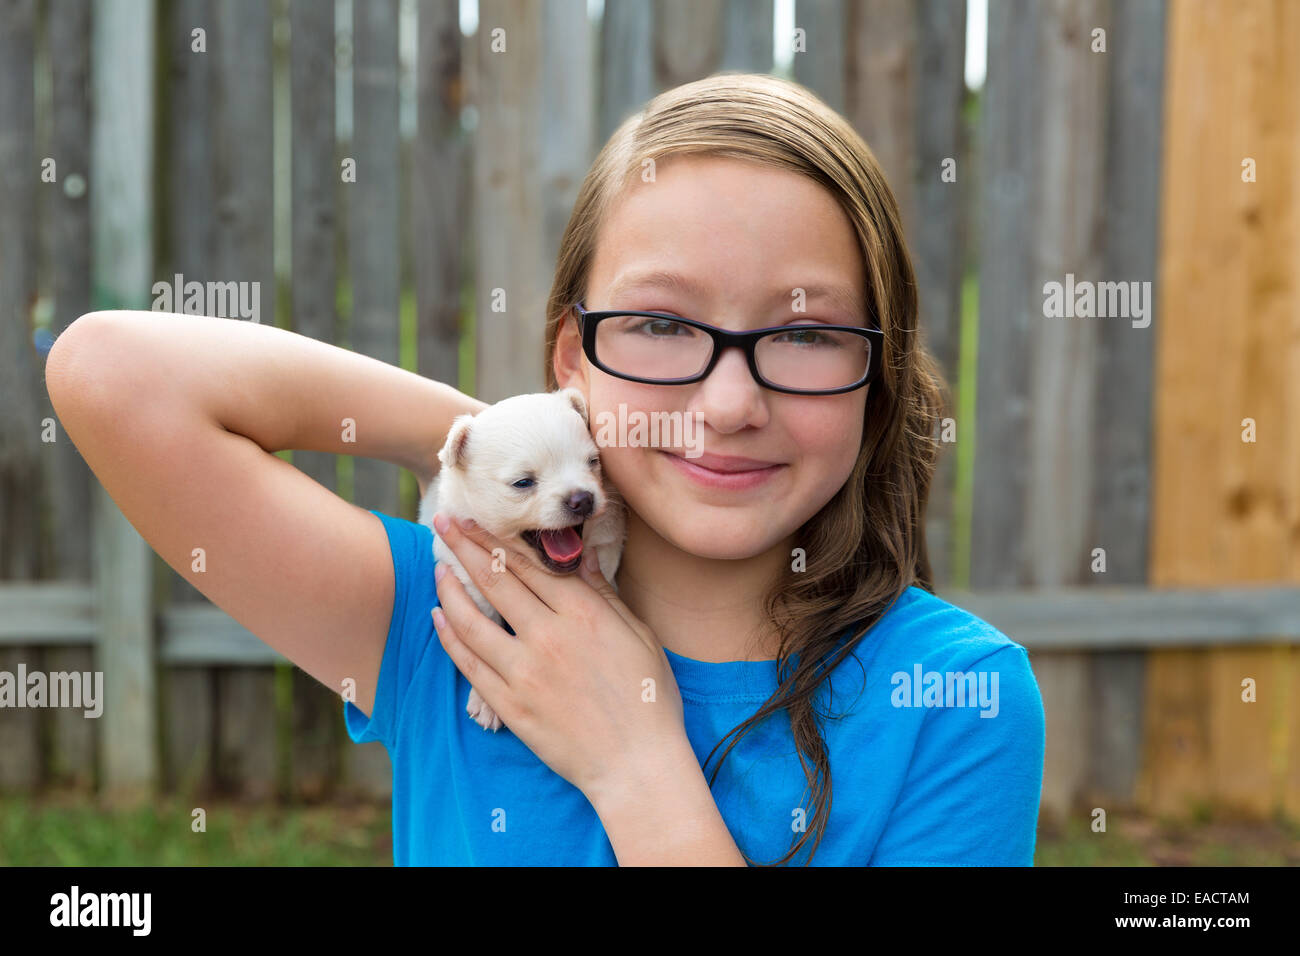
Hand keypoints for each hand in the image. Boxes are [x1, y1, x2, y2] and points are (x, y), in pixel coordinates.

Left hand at [429, 512, 689, 800]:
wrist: (637, 764)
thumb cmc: (648, 699)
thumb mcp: (639, 635)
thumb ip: (604, 594)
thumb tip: (584, 557)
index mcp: (583, 613)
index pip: (529, 564)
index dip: (496, 539)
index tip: (475, 520)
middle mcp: (548, 635)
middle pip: (495, 579)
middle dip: (464, 545)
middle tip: (443, 520)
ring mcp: (524, 671)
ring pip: (472, 619)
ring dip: (449, 589)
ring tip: (437, 568)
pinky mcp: (510, 704)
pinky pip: (469, 663)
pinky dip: (450, 636)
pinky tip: (439, 618)